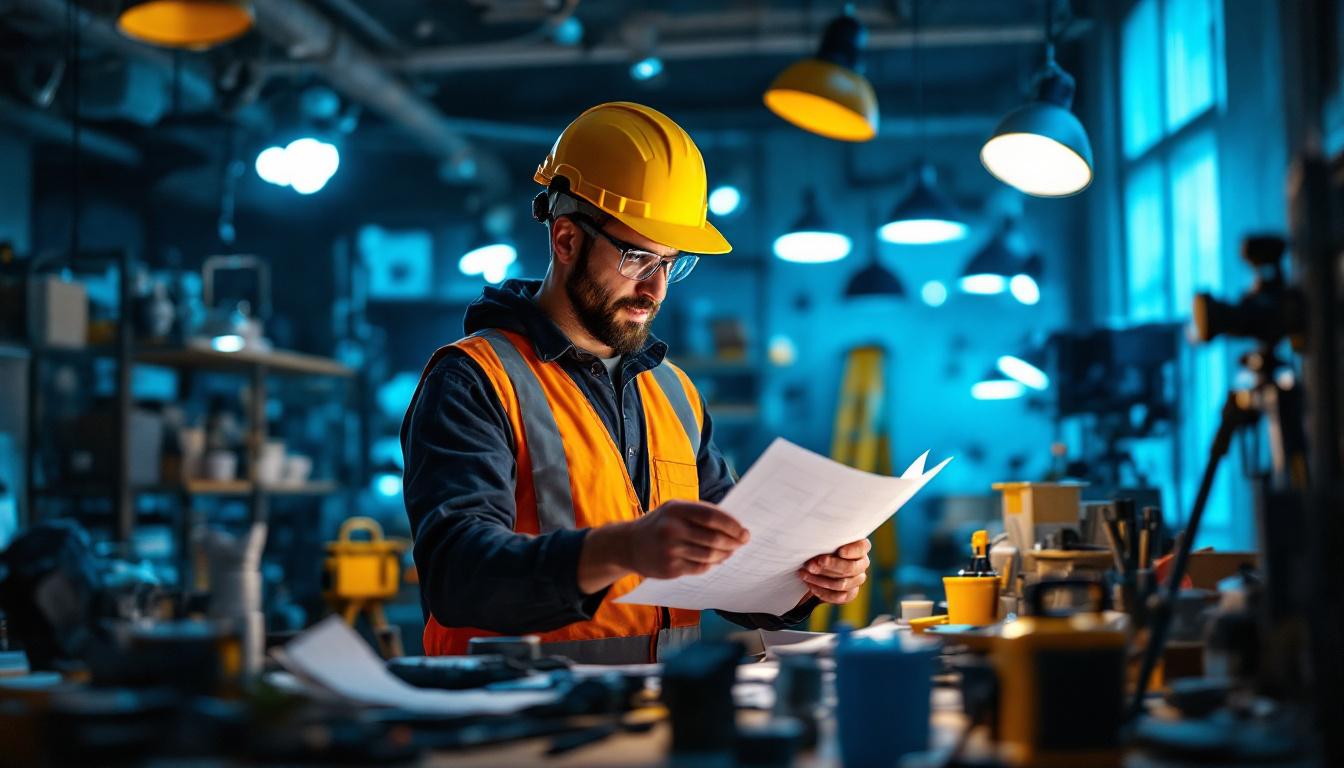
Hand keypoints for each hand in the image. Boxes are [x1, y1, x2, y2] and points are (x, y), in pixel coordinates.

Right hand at [624, 500, 749, 578]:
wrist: (628, 545)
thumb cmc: (659, 524)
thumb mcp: (674, 509)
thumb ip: (700, 513)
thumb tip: (733, 525)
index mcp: (676, 509)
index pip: (712, 517)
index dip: (732, 525)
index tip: (744, 531)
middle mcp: (672, 529)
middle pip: (714, 538)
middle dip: (733, 542)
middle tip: (742, 542)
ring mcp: (670, 550)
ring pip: (710, 555)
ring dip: (725, 554)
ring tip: (731, 551)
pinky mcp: (670, 569)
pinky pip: (700, 568)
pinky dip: (712, 564)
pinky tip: (716, 560)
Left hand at [798, 539, 870, 603]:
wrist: (819, 565)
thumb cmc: (823, 548)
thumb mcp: (825, 543)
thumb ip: (826, 544)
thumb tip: (816, 552)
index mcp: (860, 547)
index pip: (862, 548)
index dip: (852, 551)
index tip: (840, 552)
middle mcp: (862, 563)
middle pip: (850, 568)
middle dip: (830, 566)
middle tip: (812, 565)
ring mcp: (858, 579)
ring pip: (842, 584)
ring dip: (820, 580)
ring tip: (805, 574)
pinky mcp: (850, 593)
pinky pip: (838, 597)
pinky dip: (822, 592)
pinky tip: (811, 585)